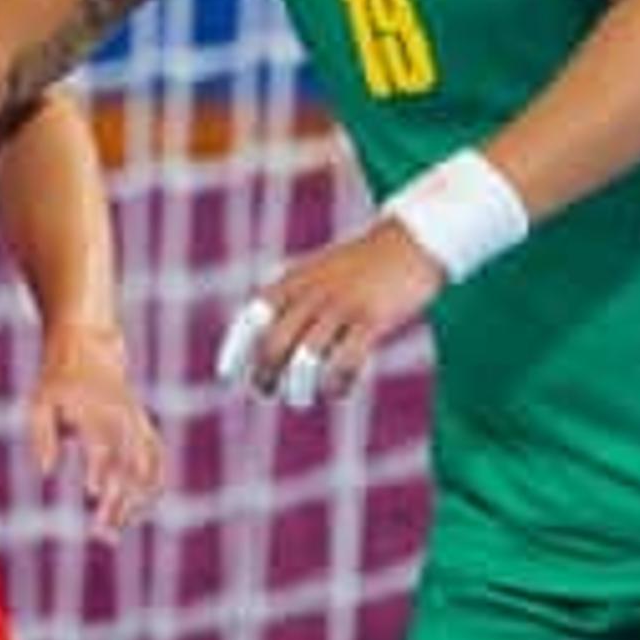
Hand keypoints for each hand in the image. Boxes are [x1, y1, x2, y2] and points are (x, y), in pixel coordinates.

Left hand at [29, 321, 161, 532]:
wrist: (90, 349)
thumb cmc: (57, 381)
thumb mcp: (39, 402)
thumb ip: (41, 435)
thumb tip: (45, 472)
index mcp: (95, 410)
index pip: (103, 443)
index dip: (100, 468)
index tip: (93, 493)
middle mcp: (122, 419)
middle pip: (129, 465)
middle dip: (119, 501)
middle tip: (102, 533)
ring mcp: (138, 425)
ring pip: (147, 469)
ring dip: (135, 503)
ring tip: (117, 531)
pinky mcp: (145, 430)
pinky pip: (157, 464)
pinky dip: (152, 490)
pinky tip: (137, 514)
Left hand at [213, 221, 444, 407]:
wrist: (412, 240)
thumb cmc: (362, 263)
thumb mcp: (317, 270)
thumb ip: (293, 297)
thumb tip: (271, 341)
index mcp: (292, 280)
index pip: (251, 318)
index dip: (236, 349)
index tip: (226, 376)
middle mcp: (311, 293)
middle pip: (273, 344)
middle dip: (265, 374)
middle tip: (266, 393)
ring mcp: (341, 306)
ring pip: (306, 359)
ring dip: (299, 387)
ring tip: (300, 399)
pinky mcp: (372, 319)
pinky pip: (346, 362)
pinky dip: (338, 384)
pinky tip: (339, 391)